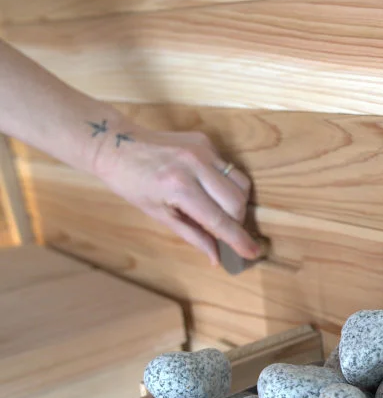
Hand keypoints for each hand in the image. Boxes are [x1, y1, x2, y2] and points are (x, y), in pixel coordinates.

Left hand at [91, 124, 260, 265]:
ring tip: (219, 209)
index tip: (251, 252)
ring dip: (236, 202)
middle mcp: (194, 165)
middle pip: (237, 201)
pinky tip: (208, 187)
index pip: (218, 219)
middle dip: (237, 221)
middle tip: (225, 230)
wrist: (115, 144)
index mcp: (178, 187)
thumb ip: (193, 235)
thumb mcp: (159, 215)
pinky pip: (229, 168)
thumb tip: (216, 256)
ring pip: (240, 183)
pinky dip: (225, 184)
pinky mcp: (206, 141)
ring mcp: (203, 149)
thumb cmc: (131, 183)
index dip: (237, 238)